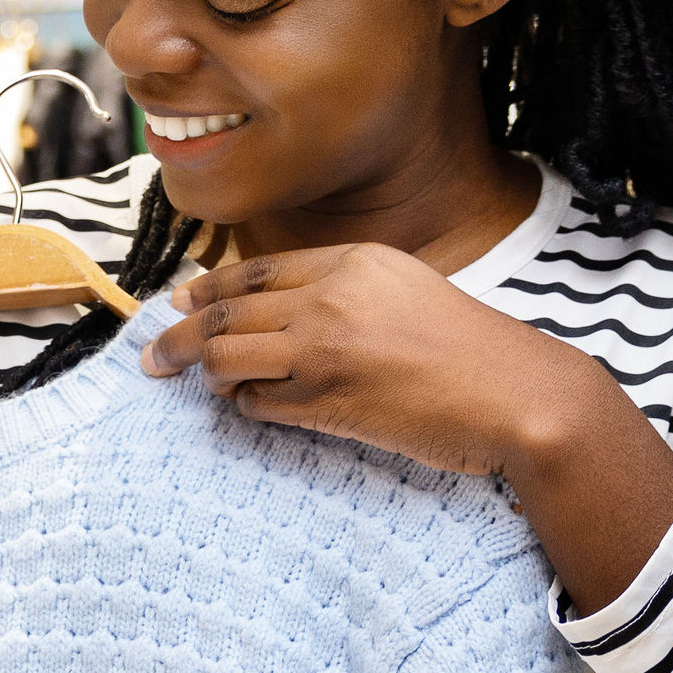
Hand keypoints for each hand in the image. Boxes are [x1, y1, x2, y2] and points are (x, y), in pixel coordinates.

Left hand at [140, 247, 672, 611]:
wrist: (519, 395)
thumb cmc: (471, 353)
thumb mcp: (408, 293)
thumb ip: (346, 293)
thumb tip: (279, 316)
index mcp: (354, 262)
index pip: (256, 272)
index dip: (209, 289)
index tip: (179, 302)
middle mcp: (332, 297)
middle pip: (225, 312)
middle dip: (179, 336)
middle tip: (153, 356)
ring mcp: (325, 349)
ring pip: (227, 357)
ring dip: (208, 376)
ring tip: (208, 388)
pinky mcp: (327, 401)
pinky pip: (258, 405)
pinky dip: (248, 409)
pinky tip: (257, 411)